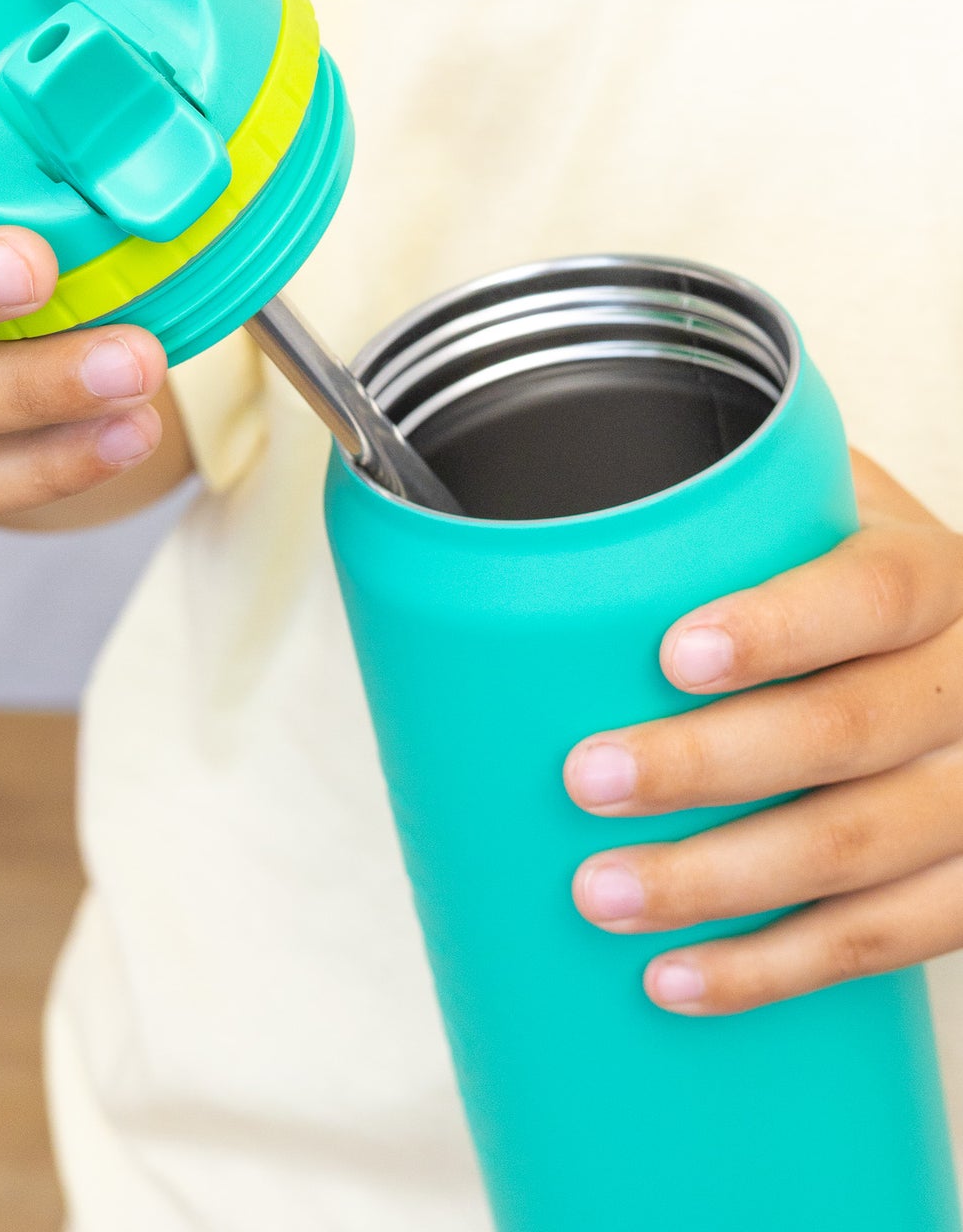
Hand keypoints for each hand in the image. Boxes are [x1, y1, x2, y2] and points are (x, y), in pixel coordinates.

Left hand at [564, 451, 962, 1013]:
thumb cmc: (852, 585)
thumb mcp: (829, 518)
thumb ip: (739, 511)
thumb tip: (565, 516)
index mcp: (936, 581)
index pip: (871, 596)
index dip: (777, 628)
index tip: (673, 656)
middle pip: (846, 732)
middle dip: (705, 764)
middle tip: (586, 778)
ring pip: (857, 852)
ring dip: (717, 882)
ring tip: (602, 892)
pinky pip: (883, 942)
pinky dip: (773, 968)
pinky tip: (675, 979)